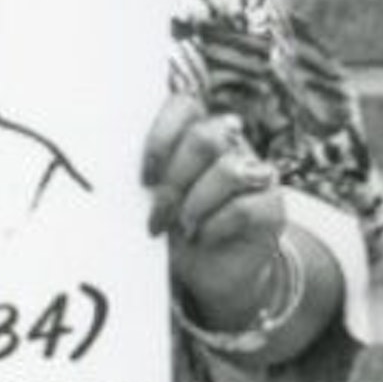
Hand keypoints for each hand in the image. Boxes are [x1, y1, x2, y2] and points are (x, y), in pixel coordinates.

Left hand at [142, 93, 284, 329]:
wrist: (212, 274)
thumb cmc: (174, 228)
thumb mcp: (153, 199)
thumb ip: (146, 175)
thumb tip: (110, 167)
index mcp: (198, 133)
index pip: (185, 107)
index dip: (162, 136)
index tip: (144, 176)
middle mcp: (232, 146)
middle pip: (206, 137)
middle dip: (175, 178)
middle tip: (158, 211)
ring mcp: (256, 173)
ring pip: (228, 170)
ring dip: (195, 203)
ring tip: (182, 226)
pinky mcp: (272, 208)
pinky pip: (243, 207)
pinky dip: (214, 226)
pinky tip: (203, 237)